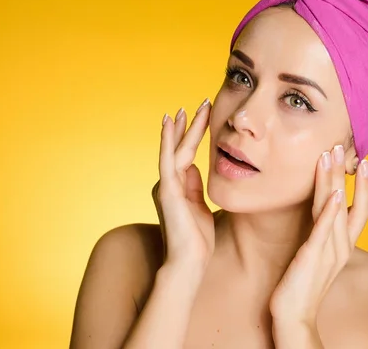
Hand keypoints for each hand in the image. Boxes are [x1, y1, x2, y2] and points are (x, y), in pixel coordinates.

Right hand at [152, 99, 213, 270]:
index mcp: (177, 187)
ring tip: (188, 108)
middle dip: (189, 126)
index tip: (201, 116)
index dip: (193, 135)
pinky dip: (168, 139)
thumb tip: (193, 167)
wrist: (189, 263)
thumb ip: (194, 187)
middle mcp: (168, 183)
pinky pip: (168, 158)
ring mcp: (166, 185)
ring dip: (182, 128)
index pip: (186, 154)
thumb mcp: (200, 207)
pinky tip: (171, 122)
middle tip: (200, 104)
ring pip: (175, 149)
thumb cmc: (197, 240)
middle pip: (180, 147)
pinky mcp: (167, 189)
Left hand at [269, 145, 367, 325]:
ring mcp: (328, 252)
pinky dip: (332, 211)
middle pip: (350, 203)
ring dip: (335, 181)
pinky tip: (337, 193)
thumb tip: (320, 215)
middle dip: (346, 173)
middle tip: (341, 146)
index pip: (361, 210)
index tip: (364, 161)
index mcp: (343, 245)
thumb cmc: (302, 284)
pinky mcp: (313, 257)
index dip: (366, 186)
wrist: (293, 316)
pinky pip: (324, 230)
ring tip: (332, 156)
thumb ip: (322, 235)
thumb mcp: (316, 255)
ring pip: (336, 210)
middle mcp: (341, 246)